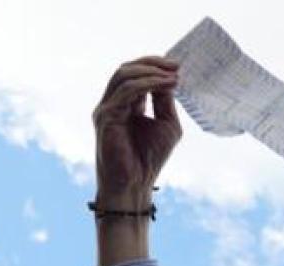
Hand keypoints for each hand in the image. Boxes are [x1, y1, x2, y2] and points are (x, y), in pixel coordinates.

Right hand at [93, 56, 180, 207]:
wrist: (135, 184)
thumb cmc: (149, 160)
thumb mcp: (166, 124)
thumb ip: (165, 101)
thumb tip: (171, 77)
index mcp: (125, 105)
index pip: (135, 75)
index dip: (155, 66)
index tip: (177, 66)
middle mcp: (112, 104)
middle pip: (127, 69)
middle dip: (152, 63)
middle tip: (176, 66)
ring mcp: (106, 109)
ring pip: (124, 75)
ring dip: (151, 71)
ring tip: (172, 76)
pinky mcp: (106, 116)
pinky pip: (126, 91)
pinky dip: (147, 84)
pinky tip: (165, 85)